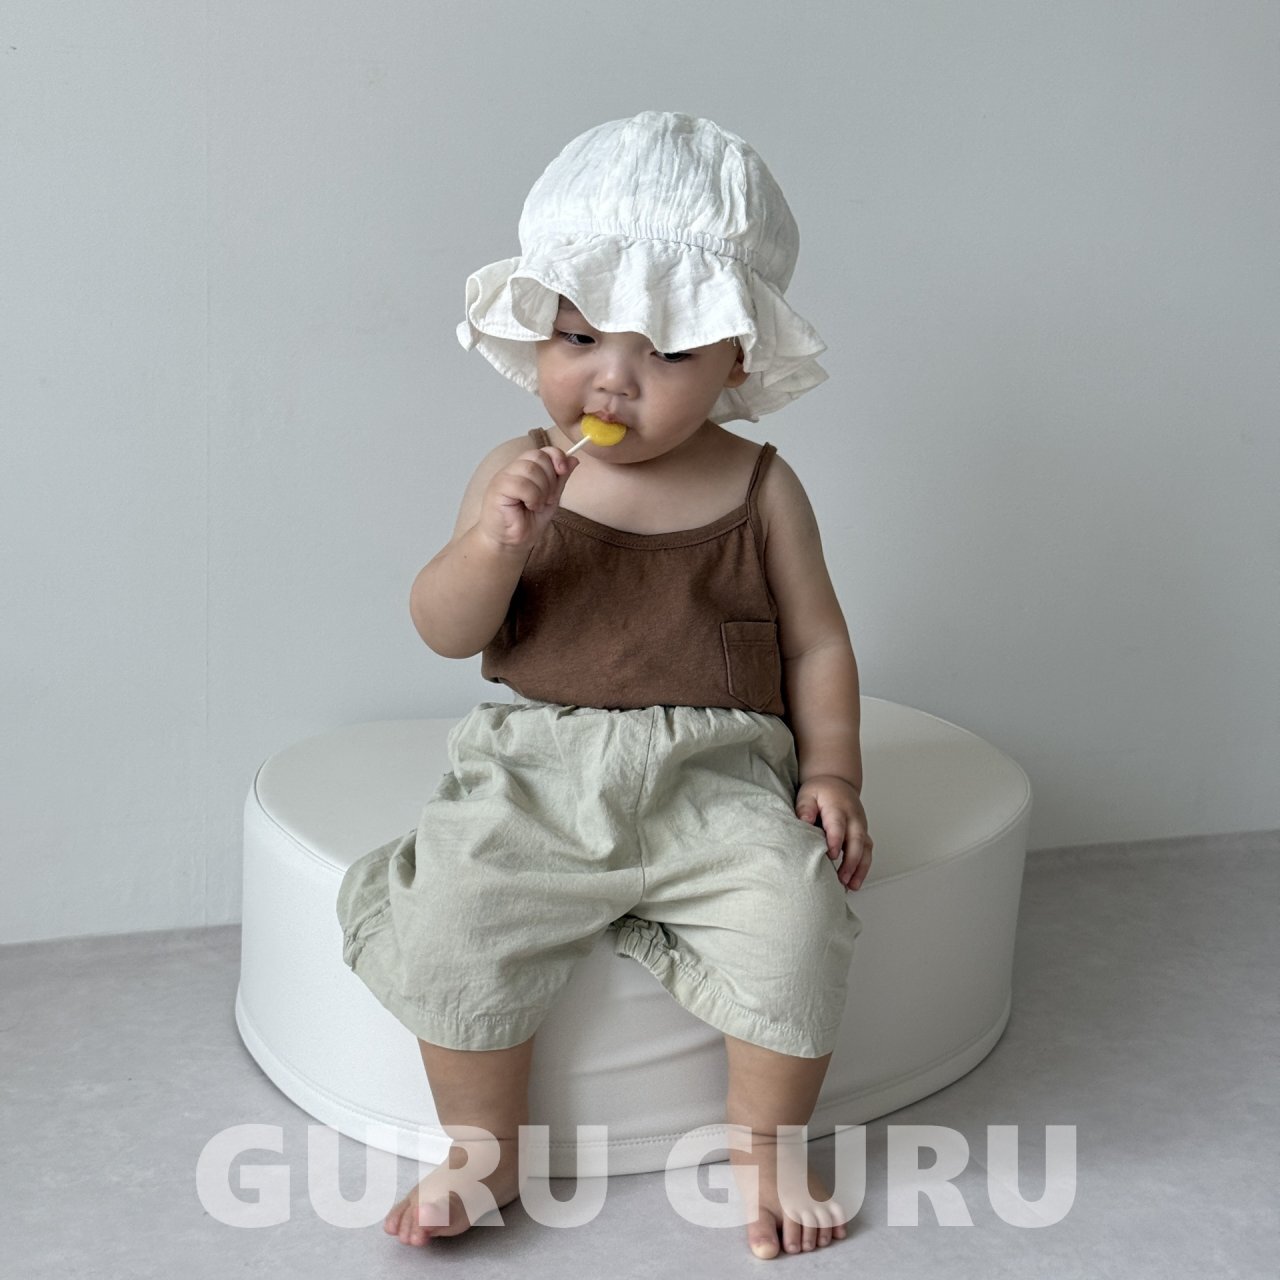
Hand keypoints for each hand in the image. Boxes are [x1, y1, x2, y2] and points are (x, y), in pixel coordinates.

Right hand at [479, 446, 578, 550]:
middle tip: (547, 498)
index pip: (542, 450)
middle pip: (538, 456)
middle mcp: (513, 469)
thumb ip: (560, 479)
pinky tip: (529, 507)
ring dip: (542, 490)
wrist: (512, 542)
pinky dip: (532, 497)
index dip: (556, 456)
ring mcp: (503, 477)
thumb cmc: (527, 521)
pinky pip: (521, 484)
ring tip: (537, 505)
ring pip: (531, 469)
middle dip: (550, 479)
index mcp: (524, 468)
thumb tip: (574, 459)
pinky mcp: (497, 489)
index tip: (563, 470)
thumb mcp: (551, 498)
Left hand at [795, 775, 872, 891]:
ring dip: (860, 868)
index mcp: (838, 807)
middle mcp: (854, 818)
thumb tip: (804, 821)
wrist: (838, 784)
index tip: (831, 855)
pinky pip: (867, 853)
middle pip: (857, 840)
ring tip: (852, 886)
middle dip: (851, 861)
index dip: (836, 840)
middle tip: (843, 879)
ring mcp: (861, 827)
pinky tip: (854, 882)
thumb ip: (805, 807)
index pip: (838, 825)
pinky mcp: (863, 835)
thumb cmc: (821, 791)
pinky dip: (863, 868)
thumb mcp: (808, 794)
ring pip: (866, 849)